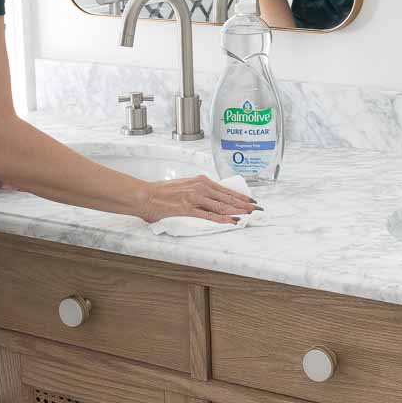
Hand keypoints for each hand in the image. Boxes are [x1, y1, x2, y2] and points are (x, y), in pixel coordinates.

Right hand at [140, 176, 258, 224]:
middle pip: (227, 197)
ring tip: (249, 216)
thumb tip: (209, 201)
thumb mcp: (184, 187)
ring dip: (237, 211)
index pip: (226, 190)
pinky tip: (231, 221)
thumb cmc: (161, 193)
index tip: (252, 201)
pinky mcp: (187, 208)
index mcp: (200, 181)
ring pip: (221, 205)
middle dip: (244, 204)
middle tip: (257, 209)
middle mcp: (200, 187)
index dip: (241, 196)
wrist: (144, 194)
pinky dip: (222, 218)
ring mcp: (194, 197)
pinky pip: (209, 214)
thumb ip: (197, 193)